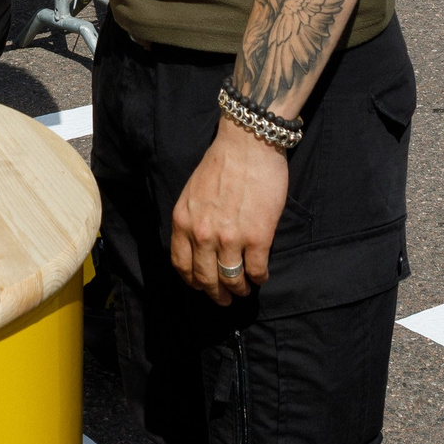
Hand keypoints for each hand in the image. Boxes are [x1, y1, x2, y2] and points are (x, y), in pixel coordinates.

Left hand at [169, 119, 289, 304]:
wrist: (247, 144)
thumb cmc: (221, 163)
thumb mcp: (192, 193)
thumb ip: (191, 220)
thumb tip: (198, 244)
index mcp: (183, 222)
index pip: (181, 265)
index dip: (192, 281)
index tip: (201, 285)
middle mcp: (202, 235)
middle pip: (206, 278)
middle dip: (215, 293)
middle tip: (224, 298)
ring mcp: (230, 238)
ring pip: (231, 279)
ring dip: (238, 289)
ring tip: (244, 290)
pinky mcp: (257, 238)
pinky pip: (256, 270)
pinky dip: (259, 278)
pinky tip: (261, 276)